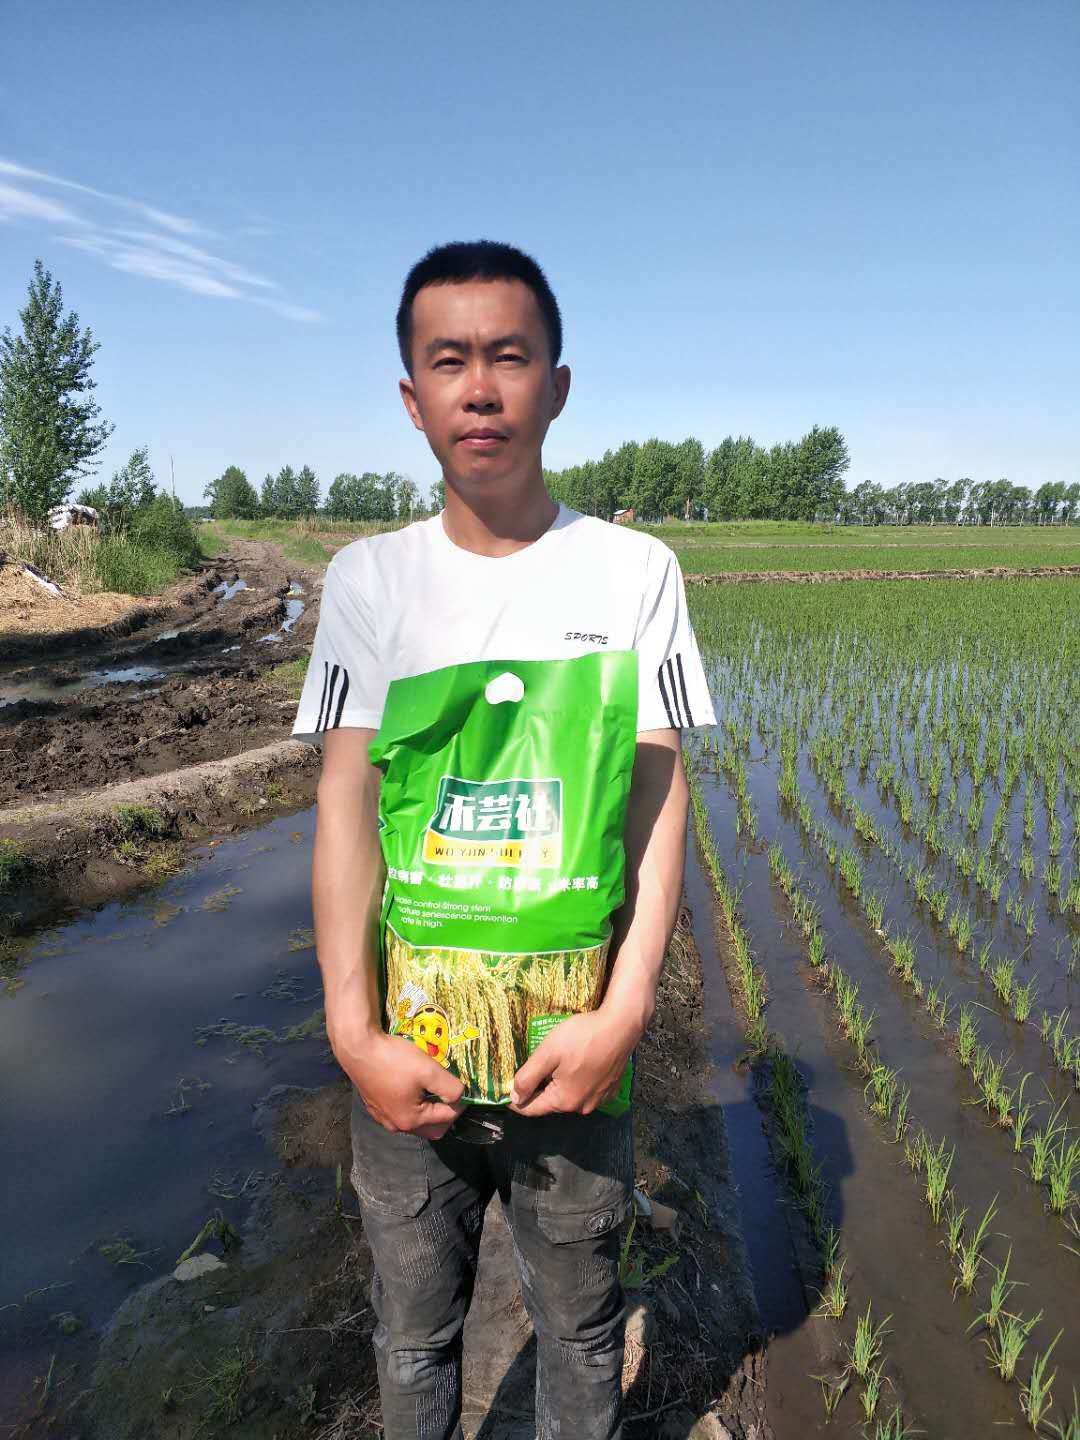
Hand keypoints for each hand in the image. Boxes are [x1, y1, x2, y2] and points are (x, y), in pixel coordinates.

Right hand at [328, 1015, 465, 1139]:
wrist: (358, 1048)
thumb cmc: (393, 1059)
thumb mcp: (429, 1070)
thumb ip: (450, 1087)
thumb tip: (460, 1096)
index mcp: (410, 1121)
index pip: (446, 1118)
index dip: (460, 1104)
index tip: (465, 1089)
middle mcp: (396, 1125)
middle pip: (431, 1129)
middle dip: (446, 1115)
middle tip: (451, 1095)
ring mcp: (383, 1118)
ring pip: (415, 1122)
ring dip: (428, 1110)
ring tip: (433, 1089)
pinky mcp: (375, 1107)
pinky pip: (401, 1113)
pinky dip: (413, 1105)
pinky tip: (413, 1088)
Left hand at [509, 1009, 638, 1117]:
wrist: (621, 1026)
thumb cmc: (582, 1037)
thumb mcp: (548, 1053)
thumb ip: (528, 1077)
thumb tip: (514, 1098)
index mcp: (564, 1101)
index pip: (532, 1109)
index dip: (515, 1100)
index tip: (504, 1091)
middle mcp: (582, 1106)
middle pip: (551, 1102)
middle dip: (538, 1089)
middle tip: (531, 1068)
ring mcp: (599, 1099)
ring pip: (569, 1096)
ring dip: (558, 1084)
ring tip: (554, 1063)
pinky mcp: (610, 1089)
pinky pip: (585, 1090)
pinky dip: (577, 1081)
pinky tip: (576, 1063)